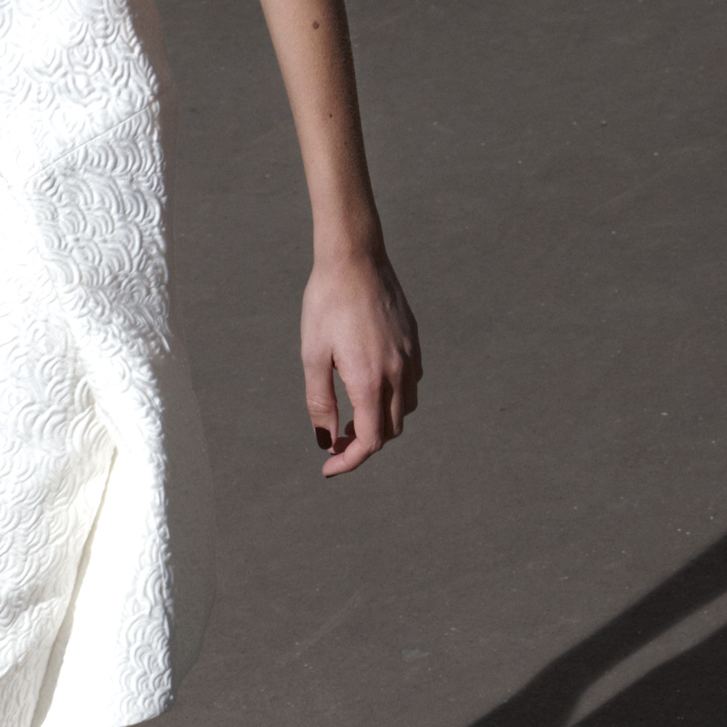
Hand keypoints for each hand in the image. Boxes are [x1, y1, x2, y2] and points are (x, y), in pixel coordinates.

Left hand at [301, 250, 419, 474]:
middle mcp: (398, 372)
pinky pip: (411, 383)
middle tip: (335, 438)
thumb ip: (320, 401)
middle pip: (390, 430)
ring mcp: (410, 356)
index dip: (349, 461)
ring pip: (405, 409)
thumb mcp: (312, 355)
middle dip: (363, 443)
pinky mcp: (413, 341)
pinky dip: (394, 398)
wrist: (354, 258)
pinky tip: (370, 384)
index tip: (328, 467)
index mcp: (370, 380)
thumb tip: (325, 439)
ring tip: (352, 415)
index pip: (371, 440)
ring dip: (381, 422)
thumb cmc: (326, 304)